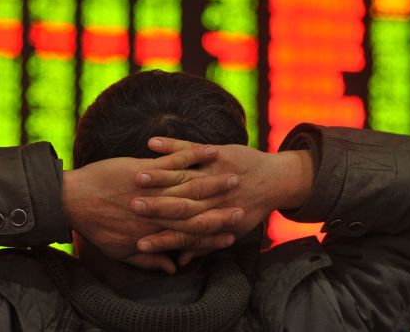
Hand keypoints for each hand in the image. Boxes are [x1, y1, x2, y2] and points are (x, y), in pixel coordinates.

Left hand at [62, 144, 244, 273]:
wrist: (73, 201)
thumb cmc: (96, 226)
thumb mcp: (121, 251)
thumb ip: (149, 261)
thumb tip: (171, 268)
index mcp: (155, 232)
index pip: (192, 235)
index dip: (215, 234)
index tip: (234, 233)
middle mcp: (158, 212)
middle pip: (198, 209)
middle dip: (223, 207)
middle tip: (244, 204)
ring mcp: (153, 189)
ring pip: (191, 183)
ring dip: (214, 180)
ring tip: (235, 177)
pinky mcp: (145, 168)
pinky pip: (175, 160)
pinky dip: (195, 155)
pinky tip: (213, 151)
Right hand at [132, 137, 313, 264]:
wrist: (277, 181)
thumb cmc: (251, 207)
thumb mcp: (228, 231)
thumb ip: (200, 246)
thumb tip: (179, 265)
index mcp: (209, 217)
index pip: (180, 231)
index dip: (159, 237)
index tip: (139, 242)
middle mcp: (209, 197)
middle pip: (177, 204)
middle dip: (154, 205)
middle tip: (132, 206)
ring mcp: (211, 173)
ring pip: (180, 176)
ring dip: (158, 175)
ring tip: (138, 176)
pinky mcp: (216, 154)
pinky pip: (189, 148)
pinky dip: (171, 145)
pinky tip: (152, 143)